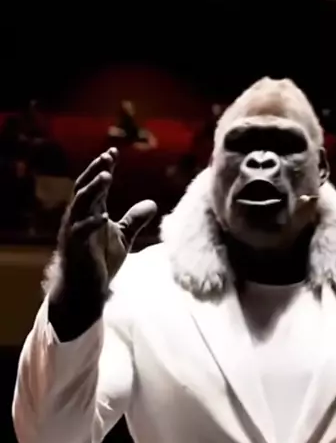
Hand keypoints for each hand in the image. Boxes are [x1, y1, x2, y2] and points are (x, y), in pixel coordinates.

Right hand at [57, 147, 156, 296]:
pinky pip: (81, 231)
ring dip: (93, 189)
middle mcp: (80, 217)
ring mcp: (74, 230)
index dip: (103, 167)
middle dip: (96, 171)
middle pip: (85, 187)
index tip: (114, 152)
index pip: (96, 184)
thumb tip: (153, 203)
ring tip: (106, 176)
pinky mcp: (74, 247)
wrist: (86, 290)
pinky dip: (92, 223)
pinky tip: (104, 217)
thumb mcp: (122, 238)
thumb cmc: (100, 262)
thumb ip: (134, 220)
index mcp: (91, 212)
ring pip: (80, 204)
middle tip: (107, 157)